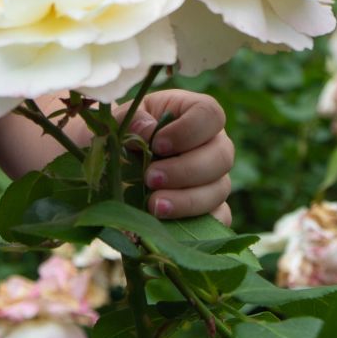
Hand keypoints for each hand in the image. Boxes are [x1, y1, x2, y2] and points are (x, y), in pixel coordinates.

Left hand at [124, 88, 233, 225]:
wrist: (113, 166)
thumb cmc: (122, 135)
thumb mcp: (122, 120)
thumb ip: (132, 120)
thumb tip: (149, 129)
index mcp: (192, 114)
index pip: (210, 114)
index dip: (189, 130)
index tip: (157, 145)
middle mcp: (212, 144)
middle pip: (222, 155)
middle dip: (186, 170)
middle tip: (150, 178)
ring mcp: (215, 178)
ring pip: (220, 189)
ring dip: (187, 200)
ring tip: (153, 205)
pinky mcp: (211, 208)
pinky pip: (220, 218)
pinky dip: (199, 223)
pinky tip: (170, 223)